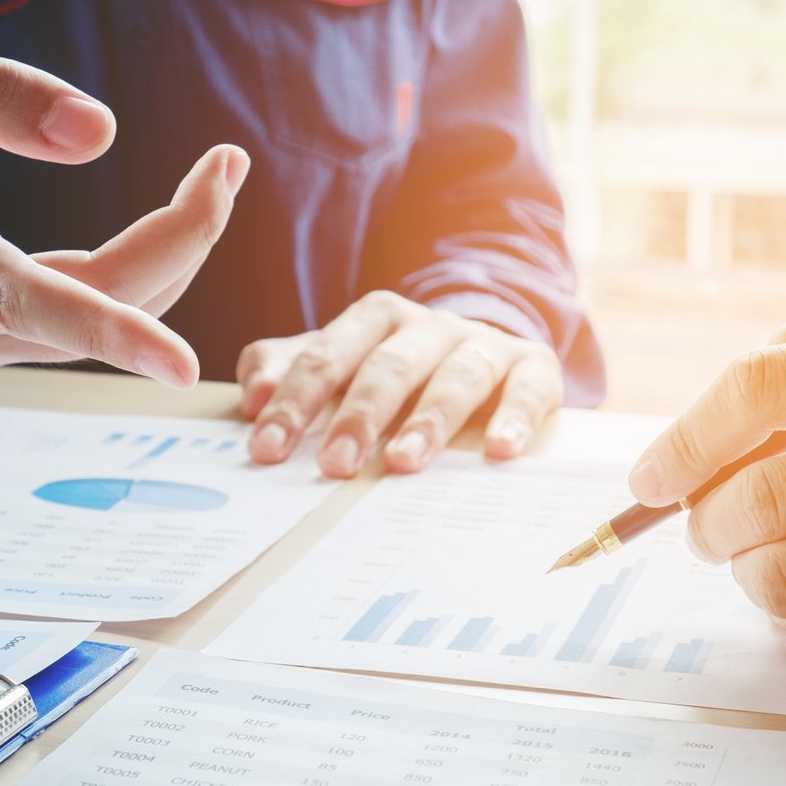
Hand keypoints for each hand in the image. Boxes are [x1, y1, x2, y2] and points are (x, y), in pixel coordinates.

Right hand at [0, 22, 245, 383]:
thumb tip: (100, 133)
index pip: (11, 297)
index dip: (100, 329)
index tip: (180, 363)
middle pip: (81, 303)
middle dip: (178, 241)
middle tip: (229, 162)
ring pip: (94, 321)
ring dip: (171, 255)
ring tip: (217, 173)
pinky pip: (81, 322)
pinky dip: (141, 275)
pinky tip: (177, 219)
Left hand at [238, 291, 562, 477]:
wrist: (490, 359)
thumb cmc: (401, 374)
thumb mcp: (342, 366)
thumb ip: (291, 370)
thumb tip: (252, 396)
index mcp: (375, 320)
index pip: (326, 355)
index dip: (295, 401)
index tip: (267, 448)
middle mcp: (428, 326)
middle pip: (389, 364)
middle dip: (359, 414)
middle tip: (334, 465)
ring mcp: (482, 345)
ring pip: (456, 375)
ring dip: (429, 419)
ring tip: (404, 462)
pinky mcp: (533, 368)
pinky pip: (526, 386)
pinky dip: (515, 415)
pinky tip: (501, 451)